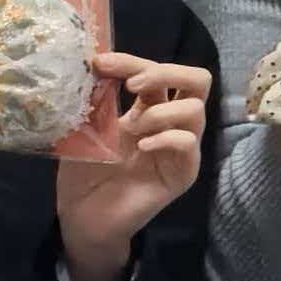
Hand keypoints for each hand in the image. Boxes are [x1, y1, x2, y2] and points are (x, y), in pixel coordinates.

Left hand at [56, 56, 209, 280]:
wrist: (83, 219)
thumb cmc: (84, 175)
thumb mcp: (85, 131)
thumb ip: (97, 102)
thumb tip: (96, 67)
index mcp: (149, 110)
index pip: (157, 73)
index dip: (132, 62)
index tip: (101, 63)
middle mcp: (170, 124)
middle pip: (197, 80)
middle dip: (166, 72)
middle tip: (134, 85)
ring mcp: (181, 149)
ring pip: (195, 110)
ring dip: (161, 112)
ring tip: (134, 128)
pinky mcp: (183, 174)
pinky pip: (188, 144)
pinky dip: (165, 138)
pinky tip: (141, 146)